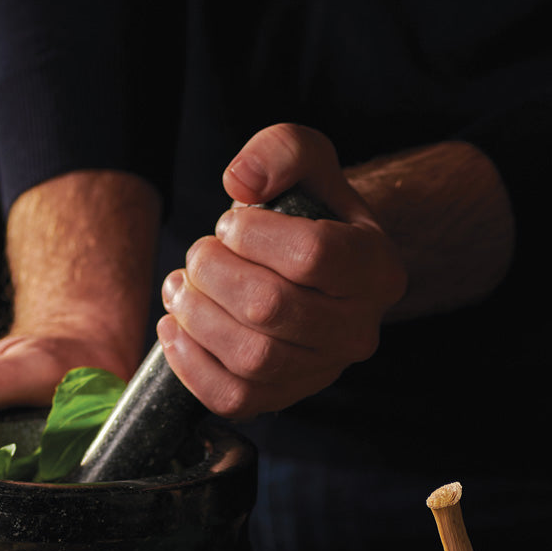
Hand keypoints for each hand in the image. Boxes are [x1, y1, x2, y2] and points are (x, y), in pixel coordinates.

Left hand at [158, 123, 407, 419]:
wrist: (313, 268)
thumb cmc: (308, 212)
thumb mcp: (306, 160)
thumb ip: (281, 150)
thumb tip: (240, 182)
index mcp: (377, 268)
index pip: (313, 254)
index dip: (254, 235)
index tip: (230, 222)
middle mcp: (358, 329)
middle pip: (272, 308)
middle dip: (213, 274)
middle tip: (198, 254)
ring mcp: (322, 371)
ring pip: (251, 358)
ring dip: (196, 317)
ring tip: (179, 287)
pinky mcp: (282, 398)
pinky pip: (233, 399)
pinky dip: (190, 365)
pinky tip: (174, 329)